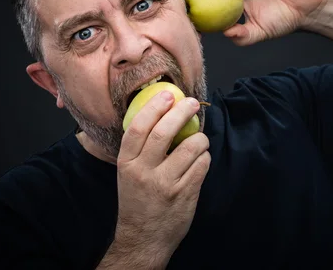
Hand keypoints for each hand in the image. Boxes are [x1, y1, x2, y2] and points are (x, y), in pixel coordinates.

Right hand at [114, 91, 210, 263]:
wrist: (144, 237)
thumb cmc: (138, 199)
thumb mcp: (128, 172)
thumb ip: (140, 148)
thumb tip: (160, 113)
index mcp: (127, 163)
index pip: (138, 128)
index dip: (154, 107)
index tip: (167, 95)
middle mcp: (144, 172)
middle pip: (164, 132)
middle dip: (182, 112)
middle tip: (192, 103)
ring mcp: (165, 184)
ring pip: (190, 147)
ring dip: (200, 138)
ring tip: (199, 139)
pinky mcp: (185, 194)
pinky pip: (202, 165)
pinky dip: (205, 157)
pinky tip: (201, 158)